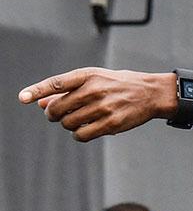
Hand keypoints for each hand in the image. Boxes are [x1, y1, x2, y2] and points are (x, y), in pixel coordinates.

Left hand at [18, 68, 177, 141]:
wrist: (152, 93)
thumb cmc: (120, 85)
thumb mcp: (95, 80)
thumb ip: (67, 90)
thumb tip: (40, 103)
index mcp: (89, 75)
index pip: (56, 83)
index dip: (37, 90)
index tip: (23, 98)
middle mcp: (94, 90)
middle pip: (57, 109)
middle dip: (54, 115)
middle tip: (60, 114)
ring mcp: (102, 107)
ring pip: (68, 124)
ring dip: (69, 125)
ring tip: (79, 120)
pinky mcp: (110, 123)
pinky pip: (81, 135)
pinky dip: (79, 135)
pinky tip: (86, 129)